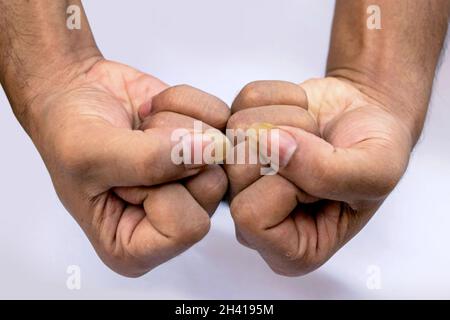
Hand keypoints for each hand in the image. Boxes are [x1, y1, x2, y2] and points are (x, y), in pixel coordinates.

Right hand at [28, 59, 229, 276]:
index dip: (159, 189)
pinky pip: (221, 119)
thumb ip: (149, 160)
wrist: (75, 92)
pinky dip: (184, 102)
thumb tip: (211, 149)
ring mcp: (193, 181)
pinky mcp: (204, 146)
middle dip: (170, 151)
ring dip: (174, 123)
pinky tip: (153, 110)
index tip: (122, 172)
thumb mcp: (91, 153)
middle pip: (212, 189)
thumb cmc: (66, 131)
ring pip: (220, 152)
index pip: (187, 228)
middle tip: (133, 142)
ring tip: (140, 127)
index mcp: (136, 246)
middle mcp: (172, 218)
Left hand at [226, 78, 412, 275]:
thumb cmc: (376, 153)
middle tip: (320, 149)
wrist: (367, 116)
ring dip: (288, 119)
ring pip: (237, 133)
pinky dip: (280, 96)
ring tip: (312, 133)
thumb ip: (327, 172)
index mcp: (287, 247)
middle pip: (237, 173)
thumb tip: (268, 143)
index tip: (322, 180)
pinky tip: (300, 112)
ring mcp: (239, 173)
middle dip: (290, 147)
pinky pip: (243, 101)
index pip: (250, 217)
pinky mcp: (238, 134)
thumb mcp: (375, 173)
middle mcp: (252, 215)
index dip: (290, 186)